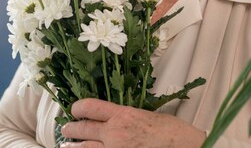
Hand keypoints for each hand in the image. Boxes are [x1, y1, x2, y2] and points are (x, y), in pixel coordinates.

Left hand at [60, 98, 204, 147]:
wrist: (185, 147)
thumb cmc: (172, 132)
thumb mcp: (147, 115)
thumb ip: (127, 117)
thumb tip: (116, 118)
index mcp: (122, 115)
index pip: (90, 107)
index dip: (77, 108)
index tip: (74, 110)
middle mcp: (114, 133)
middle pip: (83, 128)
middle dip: (71, 129)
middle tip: (66, 129)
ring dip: (73, 146)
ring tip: (66, 146)